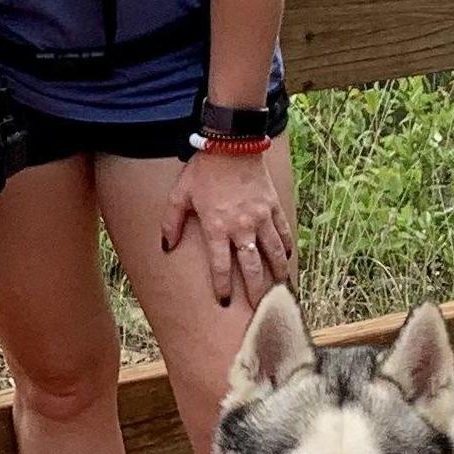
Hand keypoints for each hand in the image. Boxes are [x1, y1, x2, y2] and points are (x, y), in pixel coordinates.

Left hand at [160, 145, 291, 309]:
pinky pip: (283, 233)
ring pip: (273, 253)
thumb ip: (170, 223)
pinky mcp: (274, 207)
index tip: (225, 302)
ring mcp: (261, 218)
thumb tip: (166, 247)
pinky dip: (286, 248)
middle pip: (251, 267)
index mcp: (216, 227)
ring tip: (279, 291)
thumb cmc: (203, 171)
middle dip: (255, 291)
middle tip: (258, 309)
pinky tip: (287, 259)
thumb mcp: (179, 195)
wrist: (232, 144)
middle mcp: (242, 227)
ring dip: (277, 274)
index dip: (222, 286)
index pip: (221, 266)